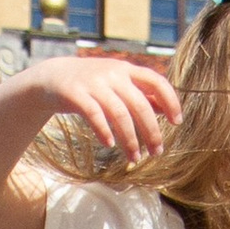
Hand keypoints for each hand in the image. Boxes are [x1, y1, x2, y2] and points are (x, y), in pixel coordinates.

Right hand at [39, 51, 180, 168]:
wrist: (52, 77)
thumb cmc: (91, 85)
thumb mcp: (117, 84)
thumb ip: (139, 94)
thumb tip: (165, 108)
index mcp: (126, 70)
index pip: (156, 81)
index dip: (170, 101)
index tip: (177, 122)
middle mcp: (113, 74)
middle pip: (140, 104)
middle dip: (151, 131)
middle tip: (157, 152)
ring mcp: (93, 83)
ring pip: (119, 114)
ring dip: (130, 140)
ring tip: (134, 158)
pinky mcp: (75, 94)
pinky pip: (94, 115)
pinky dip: (104, 131)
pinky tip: (109, 145)